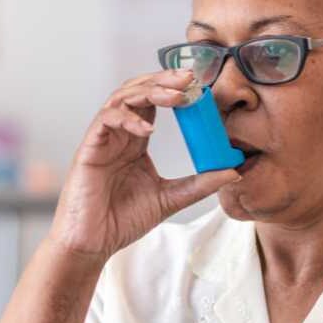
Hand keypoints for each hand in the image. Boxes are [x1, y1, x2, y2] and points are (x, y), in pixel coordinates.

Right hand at [48, 69, 240, 258]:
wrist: (93, 243)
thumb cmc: (121, 221)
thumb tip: (233, 171)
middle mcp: (119, 134)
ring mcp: (103, 139)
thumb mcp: (170, 198)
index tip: (200, 86)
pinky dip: (127, 118)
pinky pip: (106, 120)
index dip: (174, 89)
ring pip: (122, 97)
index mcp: (136, 141)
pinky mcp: (89, 148)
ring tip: (175, 96)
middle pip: (138, 90)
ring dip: (149, 91)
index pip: (154, 102)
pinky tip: (147, 128)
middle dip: (163, 80)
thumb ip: (199, 184)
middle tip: (190, 79)